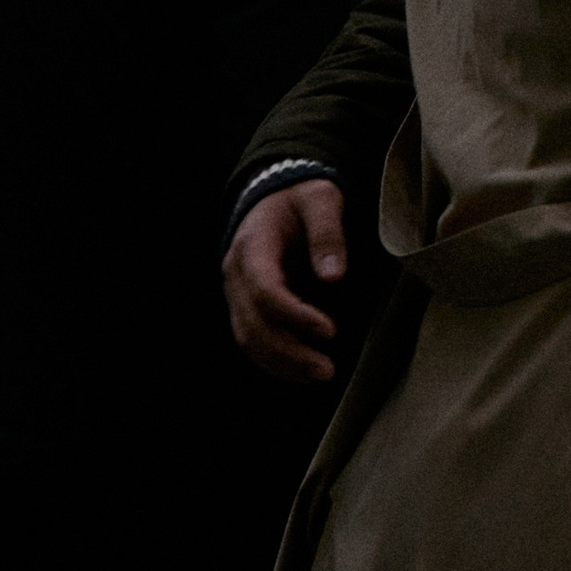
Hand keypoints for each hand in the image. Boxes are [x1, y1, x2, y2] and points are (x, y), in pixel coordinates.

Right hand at [224, 179, 349, 383]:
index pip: (265, 291)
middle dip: (289, 352)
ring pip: (248, 339)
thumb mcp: (321, 200)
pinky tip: (303, 373)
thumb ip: (328, 233)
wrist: (276, 195)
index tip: (330, 330)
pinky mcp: (245, 305)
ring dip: (282, 364)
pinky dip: (274, 361)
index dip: (295, 315)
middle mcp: (236, 273)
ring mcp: (237, 292)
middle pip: (253, 324)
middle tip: (328, 369)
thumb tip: (334, 276)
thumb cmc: (302, 198)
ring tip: (321, 375)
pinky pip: (251, 341)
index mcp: (252, 246)